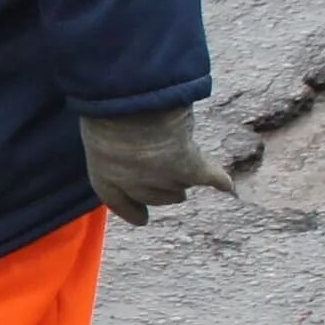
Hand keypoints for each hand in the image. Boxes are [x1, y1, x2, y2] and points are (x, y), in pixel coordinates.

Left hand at [78, 107, 234, 225]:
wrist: (129, 105)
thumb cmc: (105, 109)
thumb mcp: (96, 126)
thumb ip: (110, 139)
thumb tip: (119, 133)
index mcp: (104, 176)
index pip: (117, 201)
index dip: (131, 210)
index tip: (143, 220)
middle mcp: (134, 185)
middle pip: (156, 197)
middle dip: (160, 183)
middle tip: (161, 161)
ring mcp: (164, 178)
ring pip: (181, 183)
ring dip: (181, 167)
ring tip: (176, 141)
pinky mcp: (192, 167)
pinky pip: (210, 176)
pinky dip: (219, 179)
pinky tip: (227, 186)